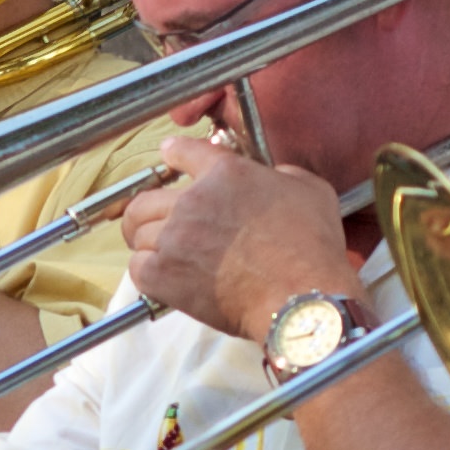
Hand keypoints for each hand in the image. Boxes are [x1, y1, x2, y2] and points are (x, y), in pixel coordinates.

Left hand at [122, 133, 357, 341]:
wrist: (300, 297)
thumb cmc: (312, 249)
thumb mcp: (310, 190)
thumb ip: (282, 174)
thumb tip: (273, 176)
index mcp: (225, 173)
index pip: (183, 152)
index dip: (172, 153)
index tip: (167, 155)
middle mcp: (193, 200)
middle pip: (146, 197)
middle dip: (146, 206)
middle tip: (150, 217)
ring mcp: (176, 238)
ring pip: (137, 232)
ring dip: (145, 240)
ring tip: (154, 249)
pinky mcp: (167, 276)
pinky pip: (137, 267)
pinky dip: (145, 270)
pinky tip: (158, 273)